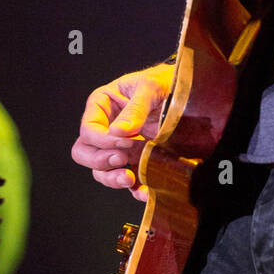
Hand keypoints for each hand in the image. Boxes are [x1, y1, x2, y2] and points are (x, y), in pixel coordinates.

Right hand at [70, 63, 173, 201]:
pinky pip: (128, 180)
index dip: (102, 141)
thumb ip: (135, 108)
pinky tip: (145, 192)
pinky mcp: (135, 160)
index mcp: (102, 105)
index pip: (88, 130)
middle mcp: (106, 128)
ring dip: (112, 179)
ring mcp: (119, 147)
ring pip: (101, 171)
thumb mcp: (150, 86)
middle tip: (122, 160)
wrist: (188, 93)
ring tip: (130, 179)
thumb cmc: (164, 81)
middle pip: (85, 153)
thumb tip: (118, 133)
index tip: (125, 142)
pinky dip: (134, 189)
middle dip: (100, 161)